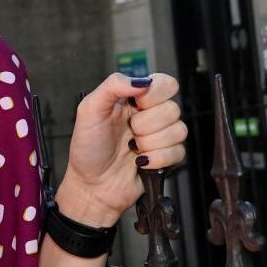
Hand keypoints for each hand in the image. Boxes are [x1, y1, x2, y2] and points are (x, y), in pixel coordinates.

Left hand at [55, 73, 186, 226]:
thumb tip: (142, 81)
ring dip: (150, 143)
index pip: (164, 83)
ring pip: (179, 130)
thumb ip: (112, 86)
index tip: (134, 105)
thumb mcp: (89, 110)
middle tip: (129, 131)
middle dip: (146, 124)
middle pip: (173, 108)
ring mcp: (160, 136)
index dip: (153, 95)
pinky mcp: (167, 157)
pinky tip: (141, 161)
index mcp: (133, 99)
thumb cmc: (87, 148)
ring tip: (132, 148)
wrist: (92, 185)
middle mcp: (150, 115)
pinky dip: (157, 159)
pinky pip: (179, 152)